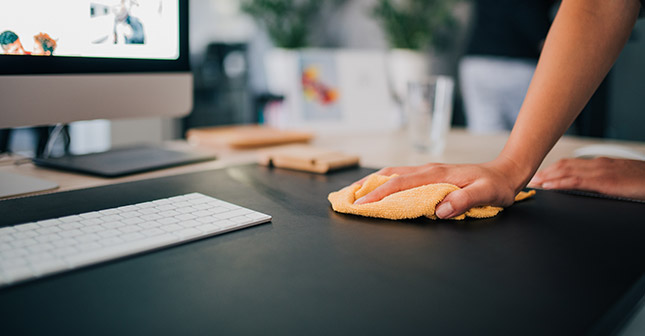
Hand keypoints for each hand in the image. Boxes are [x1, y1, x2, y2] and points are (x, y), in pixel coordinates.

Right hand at [353, 158, 528, 218]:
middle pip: (389, 175)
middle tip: (345, 198)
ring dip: (371, 182)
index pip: (399, 185)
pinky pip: (401, 176)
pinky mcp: (430, 175)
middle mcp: (427, 170)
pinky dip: (384, 181)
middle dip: (365, 187)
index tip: (360, 205)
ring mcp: (428, 171)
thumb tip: (439, 210)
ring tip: (354, 192)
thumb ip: (463, 200)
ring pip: (392, 174)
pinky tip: (378, 187)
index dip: (378, 195)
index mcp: (436, 175)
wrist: (506, 172)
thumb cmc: (496, 185)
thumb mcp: (486, 194)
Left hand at [529, 157, 644, 199]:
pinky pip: (576, 181)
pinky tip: (548, 187)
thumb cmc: (643, 182)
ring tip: (532, 182)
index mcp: (601, 164)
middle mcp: (598, 164)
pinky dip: (559, 183)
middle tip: (528, 178)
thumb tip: (591, 187)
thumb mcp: (621, 180)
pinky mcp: (604, 181)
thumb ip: (603, 181)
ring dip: (546, 176)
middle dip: (544, 172)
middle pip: (563, 165)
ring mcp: (600, 171)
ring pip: (566, 171)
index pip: (570, 164)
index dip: (551, 169)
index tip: (538, 175)